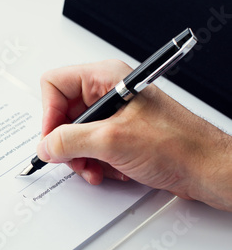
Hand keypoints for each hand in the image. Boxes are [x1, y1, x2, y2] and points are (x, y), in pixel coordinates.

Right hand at [37, 60, 231, 211]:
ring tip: (94, 168)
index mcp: (105, 79)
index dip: (49, 113)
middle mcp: (108, 93)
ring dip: (80, 156)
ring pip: (75, 134)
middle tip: (74, 158)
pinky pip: (90, 146)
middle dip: (66, 142)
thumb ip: (69, 141)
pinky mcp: (118, 134)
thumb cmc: (177, 144)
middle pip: (62, 113)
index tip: (52, 138)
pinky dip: (94, 162)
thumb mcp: (111, 141)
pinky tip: (108, 170)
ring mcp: (113, 115)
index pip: (55, 85)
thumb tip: (45, 145)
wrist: (205, 168)